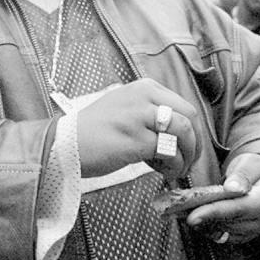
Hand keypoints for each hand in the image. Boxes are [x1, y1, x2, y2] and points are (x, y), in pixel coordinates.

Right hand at [76, 78, 197, 178]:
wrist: (64, 144)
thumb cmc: (94, 132)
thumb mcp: (125, 108)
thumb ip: (151, 113)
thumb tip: (179, 133)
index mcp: (144, 87)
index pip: (183, 105)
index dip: (192, 130)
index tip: (188, 147)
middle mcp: (144, 96)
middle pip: (189, 116)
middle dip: (195, 142)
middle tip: (189, 160)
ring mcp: (140, 116)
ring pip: (183, 132)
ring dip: (186, 156)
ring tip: (176, 169)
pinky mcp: (136, 139)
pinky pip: (169, 152)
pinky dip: (173, 165)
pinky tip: (162, 171)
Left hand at [185, 153, 259, 243]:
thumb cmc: (258, 171)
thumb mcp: (252, 164)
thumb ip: (243, 174)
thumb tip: (232, 187)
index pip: (238, 209)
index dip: (214, 213)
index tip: (192, 216)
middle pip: (227, 222)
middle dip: (202, 217)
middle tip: (177, 209)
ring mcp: (252, 231)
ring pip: (222, 231)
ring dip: (202, 223)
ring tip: (182, 211)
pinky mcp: (243, 236)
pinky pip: (222, 236)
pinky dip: (206, 228)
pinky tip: (195, 218)